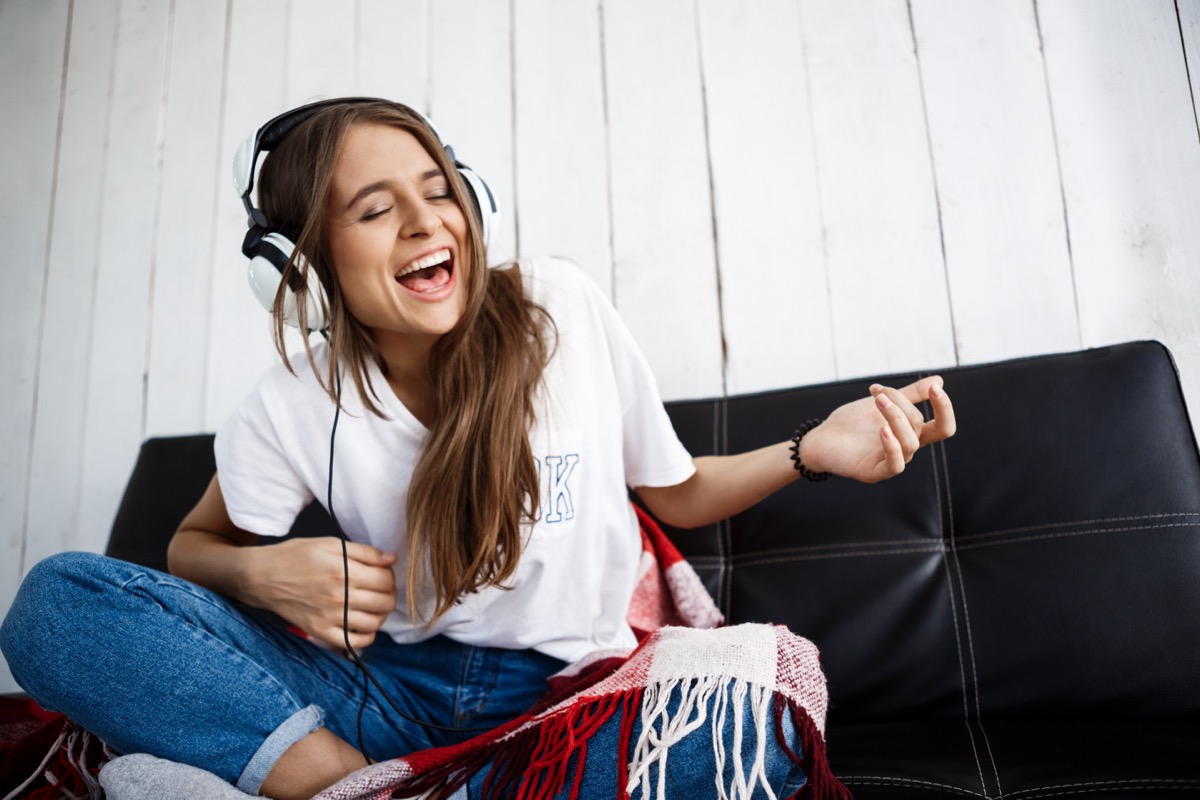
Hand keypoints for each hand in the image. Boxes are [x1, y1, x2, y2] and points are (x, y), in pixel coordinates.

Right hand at [241, 537, 396, 649]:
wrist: (261, 576)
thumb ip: (364, 552)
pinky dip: (366, 637)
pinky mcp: (319, 631)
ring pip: (373, 623)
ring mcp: (329, 616)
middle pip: (384, 602)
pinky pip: (352, 642)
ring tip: (375, 606)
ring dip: (381, 615)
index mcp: (344, 571)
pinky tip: (365, 626)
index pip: (386, 580)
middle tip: (383, 590)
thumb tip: (391, 559)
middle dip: (390, 595)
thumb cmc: (295, 556)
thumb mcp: (330, 545)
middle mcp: (338, 596)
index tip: (384, 574)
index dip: (390, 576)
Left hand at [800, 375, 956, 483]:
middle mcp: (905, 448)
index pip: (943, 427)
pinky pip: (895, 465)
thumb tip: (939, 380)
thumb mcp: (883, 402)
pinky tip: (883, 430)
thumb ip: (909, 394)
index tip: (935, 387)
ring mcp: (892, 462)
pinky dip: (892, 446)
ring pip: (909, 443)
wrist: (822, 438)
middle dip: (900, 403)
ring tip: (876, 401)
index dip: (944, 408)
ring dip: (895, 417)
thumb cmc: (853, 422)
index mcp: (911, 433)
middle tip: (877, 393)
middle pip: (918, 425)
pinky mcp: (875, 473)